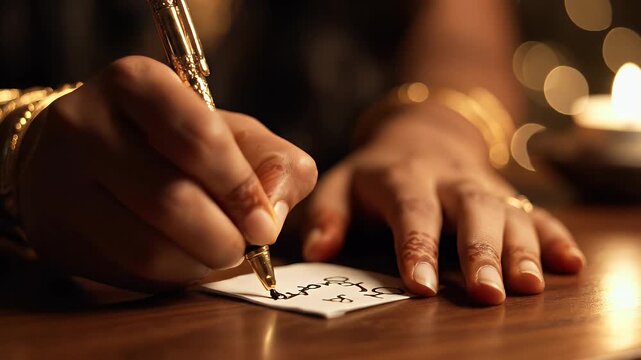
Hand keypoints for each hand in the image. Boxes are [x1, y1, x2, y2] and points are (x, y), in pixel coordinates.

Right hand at [17, 56, 316, 291]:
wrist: (84, 154)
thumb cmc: (170, 139)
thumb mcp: (228, 131)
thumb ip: (271, 159)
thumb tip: (275, 213)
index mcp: (137, 82)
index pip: (198, 138)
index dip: (241, 188)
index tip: (266, 224)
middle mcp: (86, 125)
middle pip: (172, 199)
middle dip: (225, 236)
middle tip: (247, 245)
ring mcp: (61, 181)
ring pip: (148, 247)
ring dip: (202, 262)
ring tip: (220, 251)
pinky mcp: (58, 232)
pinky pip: (129, 271)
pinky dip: (174, 276)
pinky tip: (187, 259)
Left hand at [303, 105, 583, 304]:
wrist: (424, 132)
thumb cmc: (376, 171)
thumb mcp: (341, 182)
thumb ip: (327, 214)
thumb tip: (315, 251)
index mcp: (403, 177)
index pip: (412, 210)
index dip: (417, 246)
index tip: (422, 285)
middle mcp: (449, 180)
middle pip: (469, 211)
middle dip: (479, 252)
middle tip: (487, 294)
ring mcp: (483, 186)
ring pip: (508, 212)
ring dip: (522, 249)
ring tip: (529, 286)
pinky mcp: (507, 194)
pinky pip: (536, 211)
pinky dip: (555, 236)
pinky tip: (570, 263)